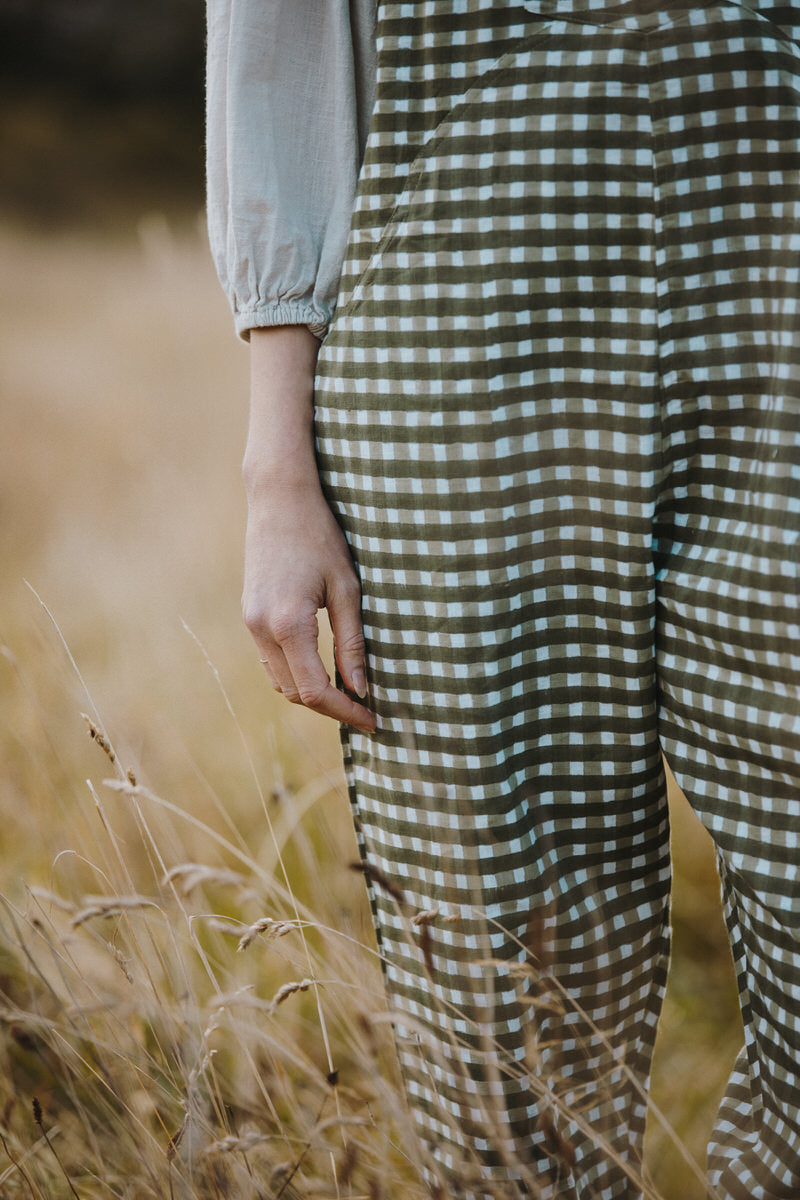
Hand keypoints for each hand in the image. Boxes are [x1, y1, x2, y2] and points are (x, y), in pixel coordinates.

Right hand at [243, 479, 376, 731]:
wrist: (279, 498)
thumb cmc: (320, 535)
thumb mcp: (347, 588)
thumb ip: (352, 642)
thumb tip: (361, 688)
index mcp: (288, 624)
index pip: (315, 690)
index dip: (345, 712)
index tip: (373, 720)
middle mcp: (261, 628)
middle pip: (295, 693)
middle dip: (330, 707)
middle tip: (366, 710)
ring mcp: (250, 623)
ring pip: (280, 681)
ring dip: (311, 693)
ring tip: (349, 693)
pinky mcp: (249, 615)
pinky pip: (271, 661)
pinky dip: (296, 674)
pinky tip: (324, 669)